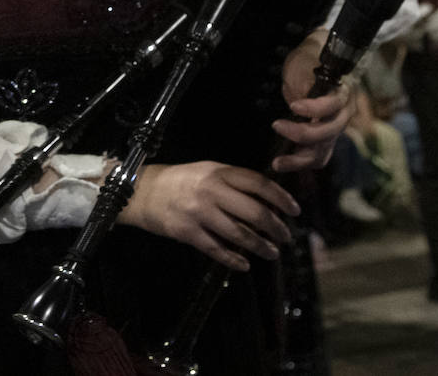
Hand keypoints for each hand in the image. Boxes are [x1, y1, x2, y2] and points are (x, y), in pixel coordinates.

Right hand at [119, 162, 299, 270]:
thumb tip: (268, 201)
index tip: (295, 211)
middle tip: (286, 237)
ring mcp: (198, 212)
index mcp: (218, 172)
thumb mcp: (207, 171)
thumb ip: (234, 182)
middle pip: (254, 211)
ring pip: (239, 234)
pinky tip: (244, 265)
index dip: (281, 198)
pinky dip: (233, 259)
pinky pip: (216, 249)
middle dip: (276, 228)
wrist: (142, 192)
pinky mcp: (186, 232)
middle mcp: (210, 190)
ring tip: (272, 253)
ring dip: (260, 247)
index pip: (258, 184)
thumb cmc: (180, 181)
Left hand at [271, 29, 353, 172]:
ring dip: (300, 160)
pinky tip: (283, 163)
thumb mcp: (302, 66)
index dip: (314, 109)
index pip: (332, 106)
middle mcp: (342, 115)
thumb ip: (303, 84)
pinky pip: (317, 157)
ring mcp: (334, 130)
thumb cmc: (307, 63)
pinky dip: (301, 163)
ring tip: (277, 163)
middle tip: (276, 126)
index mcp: (342, 94)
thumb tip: (301, 100)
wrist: (312, 64)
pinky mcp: (324, 139)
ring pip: (323, 151)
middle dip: (302, 134)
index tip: (293, 106)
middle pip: (328, 133)